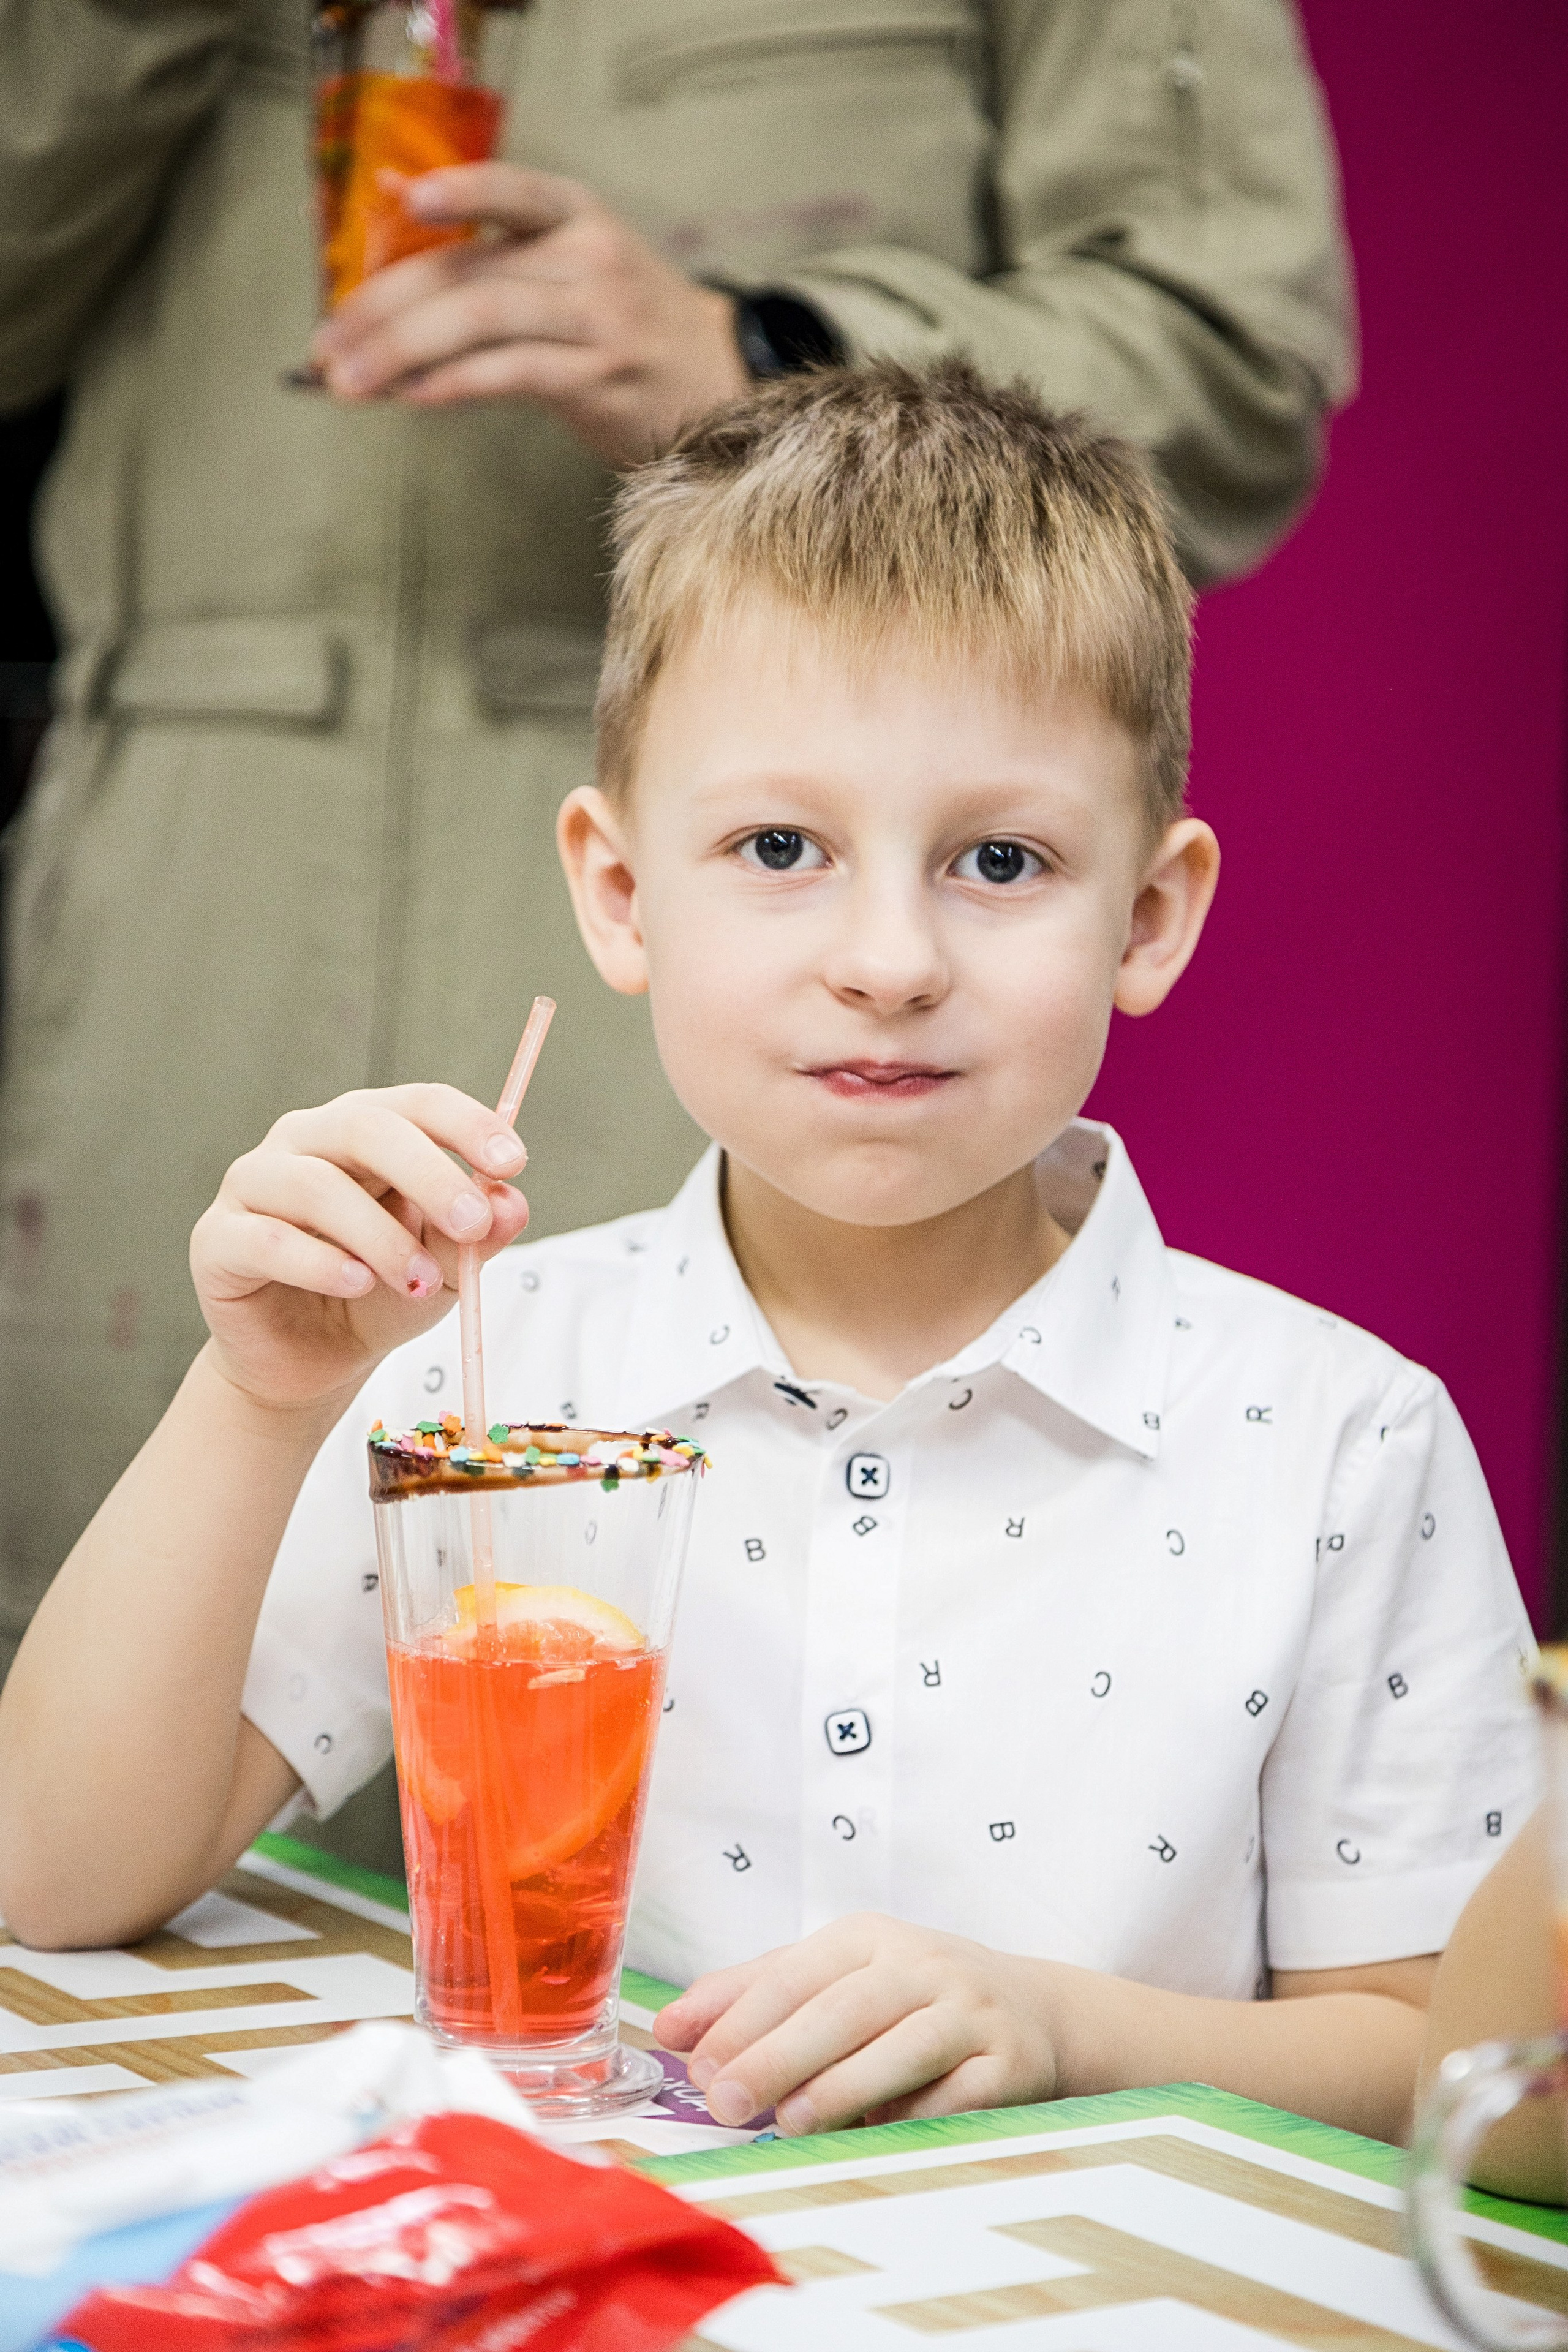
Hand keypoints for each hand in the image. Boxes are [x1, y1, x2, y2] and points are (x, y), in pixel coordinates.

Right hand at [189, 1084, 530, 1414]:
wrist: (309, 1362)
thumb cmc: (377, 1297)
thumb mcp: (444, 1270)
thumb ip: (476, 1235)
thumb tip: (511, 1203)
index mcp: (365, 1131)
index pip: (416, 1102)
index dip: (467, 1124)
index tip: (513, 1161)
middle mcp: (306, 1142)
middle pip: (365, 1127)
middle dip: (428, 1173)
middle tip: (471, 1224)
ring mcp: (254, 1184)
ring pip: (316, 1185)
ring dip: (380, 1236)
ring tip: (419, 1281)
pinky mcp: (218, 1239)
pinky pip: (267, 1239)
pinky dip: (320, 1262)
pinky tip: (357, 1283)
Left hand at [308, 163, 751, 463]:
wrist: (719, 382)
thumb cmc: (626, 324)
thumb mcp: (571, 260)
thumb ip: (491, 243)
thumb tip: (393, 199)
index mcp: (576, 217)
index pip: (511, 192)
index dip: (458, 194)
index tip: (401, 202)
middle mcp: (588, 261)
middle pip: (470, 272)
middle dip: (384, 308)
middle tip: (327, 343)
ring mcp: (596, 322)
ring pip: (482, 321)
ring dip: (403, 352)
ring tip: (350, 380)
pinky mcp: (597, 380)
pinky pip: (512, 374)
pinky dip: (455, 384)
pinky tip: (411, 395)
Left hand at [654, 1912, 1060, 2135]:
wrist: (1032, 2012)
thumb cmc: (910, 1999)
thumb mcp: (835, 1979)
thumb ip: (753, 1997)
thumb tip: (670, 2028)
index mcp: (867, 1938)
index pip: (793, 1975)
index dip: (741, 2020)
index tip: (695, 2065)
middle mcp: (921, 1964)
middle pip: (841, 2009)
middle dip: (776, 2055)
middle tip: (723, 2101)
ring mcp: (969, 2011)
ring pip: (900, 2046)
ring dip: (839, 2087)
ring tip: (786, 2123)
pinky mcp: (1009, 2062)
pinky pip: (956, 2095)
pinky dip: (912, 2118)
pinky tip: (872, 2139)